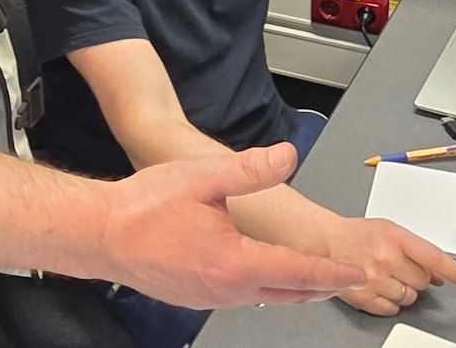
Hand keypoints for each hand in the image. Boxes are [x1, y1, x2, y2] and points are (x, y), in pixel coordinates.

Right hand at [98, 143, 364, 308]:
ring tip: (310, 275)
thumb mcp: (203, 177)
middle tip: (345, 278)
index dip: (332, 273)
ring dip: (290, 288)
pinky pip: (239, 297)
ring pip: (263, 298)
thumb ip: (250, 168)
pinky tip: (259, 273)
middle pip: (287, 294)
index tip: (356, 272)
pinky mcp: (193, 298)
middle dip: (320, 286)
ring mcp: (209, 299)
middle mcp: (226, 290)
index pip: (299, 272)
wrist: (99, 233)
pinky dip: (261, 288)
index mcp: (235, 263)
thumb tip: (287, 156)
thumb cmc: (144, 208)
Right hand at [317, 216, 455, 316]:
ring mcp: (375, 280)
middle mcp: (386, 259)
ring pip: (410, 297)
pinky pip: (393, 309)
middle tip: (402, 268)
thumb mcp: (390, 231)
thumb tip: (440, 275)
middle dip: (418, 277)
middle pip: (424, 281)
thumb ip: (417, 250)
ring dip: (405, 290)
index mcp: (394, 237)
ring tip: (388, 277)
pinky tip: (382, 288)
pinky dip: (391, 302)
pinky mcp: (365, 298)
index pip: (434, 257)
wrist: (324, 243)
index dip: (454, 271)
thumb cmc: (356, 235)